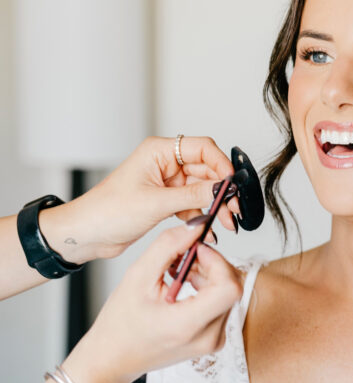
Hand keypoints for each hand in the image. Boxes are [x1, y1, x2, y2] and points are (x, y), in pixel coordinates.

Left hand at [39, 135, 239, 264]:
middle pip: (206, 170)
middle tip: (233, 210)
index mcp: (159, 152)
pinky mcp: (165, 202)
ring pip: (201, 190)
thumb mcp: (156, 203)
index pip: (202, 148)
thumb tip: (222, 188)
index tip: (233, 185)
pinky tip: (208, 230)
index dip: (222, 165)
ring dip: (215, 206)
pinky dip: (202, 217)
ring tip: (225, 224)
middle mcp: (165, 164)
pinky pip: (192, 205)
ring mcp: (166, 183)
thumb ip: (193, 196)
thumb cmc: (108, 211)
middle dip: (222, 190)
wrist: (88, 233)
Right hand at [62, 222, 242, 382]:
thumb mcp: (138, 277)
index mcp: (188, 325)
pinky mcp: (214, 341)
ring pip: (228, 295)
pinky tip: (184, 286)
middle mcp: (208, 338)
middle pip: (231, 288)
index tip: (196, 250)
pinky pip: (222, 306)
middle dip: (211, 265)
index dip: (217, 261)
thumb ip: (168, 247)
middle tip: (183, 258)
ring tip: (178, 273)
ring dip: (209, 276)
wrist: (115, 358)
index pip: (229, 287)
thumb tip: (194, 227)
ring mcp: (214, 342)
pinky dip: (207, 290)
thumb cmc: (121, 324)